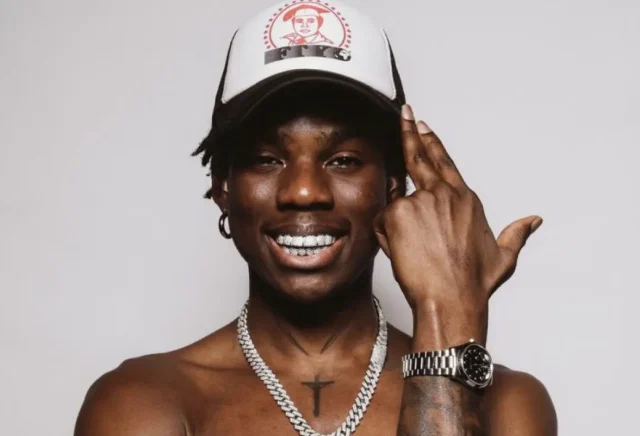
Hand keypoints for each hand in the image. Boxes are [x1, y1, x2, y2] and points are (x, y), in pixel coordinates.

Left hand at [373, 105, 542, 345]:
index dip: (432, 142)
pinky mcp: (399, 213)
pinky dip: (387, 236)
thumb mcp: (503, 255)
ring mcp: (420, 201)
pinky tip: (402, 253)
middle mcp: (443, 194)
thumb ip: (517, 233)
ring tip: (412, 248)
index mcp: (465, 199)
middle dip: (410, 132)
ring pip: (398, 205)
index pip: (444, 162)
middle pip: (420, 157)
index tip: (424, 125)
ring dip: (398, 224)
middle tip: (404, 114)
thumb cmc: (474, 281)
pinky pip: (383, 221)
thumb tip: (534, 220)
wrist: (451, 298)